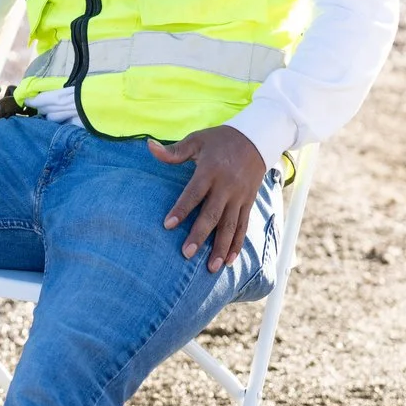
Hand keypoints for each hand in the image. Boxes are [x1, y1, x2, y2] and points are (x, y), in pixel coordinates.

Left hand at [150, 125, 268, 272]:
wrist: (257, 138)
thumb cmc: (220, 140)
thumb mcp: (197, 140)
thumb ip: (174, 151)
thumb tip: (149, 146)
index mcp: (210, 170)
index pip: (193, 193)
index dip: (181, 209)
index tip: (167, 226)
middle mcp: (226, 186)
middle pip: (212, 214)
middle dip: (200, 235)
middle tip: (187, 254)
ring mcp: (239, 196)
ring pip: (230, 225)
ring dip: (221, 247)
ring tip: (212, 267)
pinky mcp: (248, 202)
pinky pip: (243, 225)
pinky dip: (237, 243)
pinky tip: (229, 260)